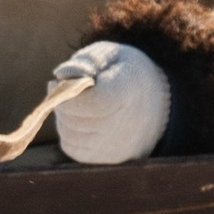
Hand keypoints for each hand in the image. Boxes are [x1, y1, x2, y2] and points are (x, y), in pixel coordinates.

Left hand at [50, 37, 170, 162]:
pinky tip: (80, 119)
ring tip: (76, 103)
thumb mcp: (112, 55)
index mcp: (127, 92)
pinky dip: (68, 131)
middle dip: (62, 102)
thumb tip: (60, 76)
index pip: (89, 102)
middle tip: (66, 91)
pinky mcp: (106, 158)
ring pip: (68, 132)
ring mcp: (115, 145)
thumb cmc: (127, 73)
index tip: (57, 81)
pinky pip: (70, 146)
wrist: (156, 104)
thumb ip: (87, 60)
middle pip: (74, 117)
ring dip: (63, 116)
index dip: (66, 93)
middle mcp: (123, 124)